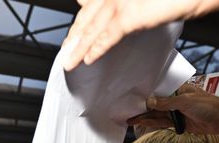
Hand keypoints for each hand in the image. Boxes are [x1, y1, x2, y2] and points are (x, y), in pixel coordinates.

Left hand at [63, 0, 218, 69]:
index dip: (82, 21)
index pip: (94, 4)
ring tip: (69, 60)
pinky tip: (88, 59)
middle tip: (66, 51)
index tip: (74, 34)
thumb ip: (138, 8)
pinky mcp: (130, 15)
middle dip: (75, 35)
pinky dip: (97, 48)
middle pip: (88, 16)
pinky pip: (108, 35)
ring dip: (79, 46)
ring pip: (93, 27)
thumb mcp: (152, 3)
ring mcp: (122, 1)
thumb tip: (124, 20)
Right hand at [128, 83, 218, 135]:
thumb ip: (166, 103)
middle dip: (142, 108)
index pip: (158, 92)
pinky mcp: (180, 123)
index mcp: (178, 89)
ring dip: (145, 117)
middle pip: (155, 105)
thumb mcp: (185, 102)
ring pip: (157, 115)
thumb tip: (150, 102)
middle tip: (127, 111)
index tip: (132, 98)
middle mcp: (176, 100)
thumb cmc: (210, 105)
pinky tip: (143, 124)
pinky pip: (163, 123)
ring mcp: (177, 112)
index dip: (145, 95)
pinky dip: (153, 124)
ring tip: (130, 119)